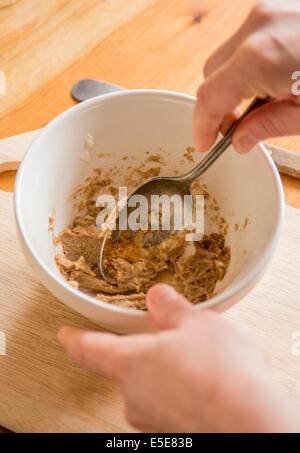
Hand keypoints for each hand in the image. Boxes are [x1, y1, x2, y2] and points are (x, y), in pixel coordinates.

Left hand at [58, 284, 298, 432]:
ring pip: (154, 387)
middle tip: (172, 340)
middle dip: (148, 352)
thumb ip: (171, 309)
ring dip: (170, 373)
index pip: (89, 348)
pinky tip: (209, 384)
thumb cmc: (221, 374)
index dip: (75, 338)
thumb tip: (158, 297)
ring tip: (201, 363)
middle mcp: (135, 395)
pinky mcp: (175, 432)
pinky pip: (173, 405)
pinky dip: (185, 392)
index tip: (65, 334)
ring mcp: (154, 419)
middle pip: (128, 367)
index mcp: (130, 362)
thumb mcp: (196, 323)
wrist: (252, 422)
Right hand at [194, 0, 299, 153]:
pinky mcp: (277, 7)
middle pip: (211, 74)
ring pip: (226, 56)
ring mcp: (267, 11)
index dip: (201, 126)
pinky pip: (246, 40)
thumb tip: (241, 140)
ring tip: (260, 102)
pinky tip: (272, 77)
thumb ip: (268, 127)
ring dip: (232, 83)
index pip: (209, 97)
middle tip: (236, 127)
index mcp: (260, 59)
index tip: (204, 143)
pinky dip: (247, 64)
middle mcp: (257, 27)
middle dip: (217, 105)